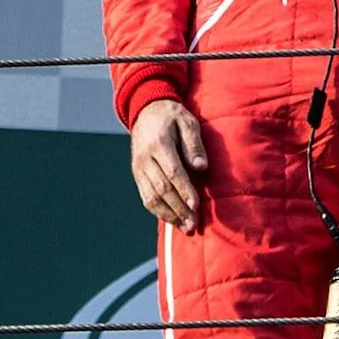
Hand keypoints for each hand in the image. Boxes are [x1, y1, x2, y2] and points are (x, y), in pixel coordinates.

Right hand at [132, 97, 209, 229]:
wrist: (145, 111)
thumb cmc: (172, 117)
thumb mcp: (187, 122)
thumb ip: (194, 145)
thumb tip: (201, 168)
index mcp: (159, 143)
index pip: (172, 172)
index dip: (184, 190)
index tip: (196, 205)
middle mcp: (145, 158)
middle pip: (162, 188)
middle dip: (179, 208)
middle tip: (194, 223)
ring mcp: (138, 168)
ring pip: (152, 197)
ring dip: (169, 215)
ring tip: (185, 227)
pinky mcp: (137, 175)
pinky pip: (146, 197)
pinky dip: (159, 211)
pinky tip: (172, 220)